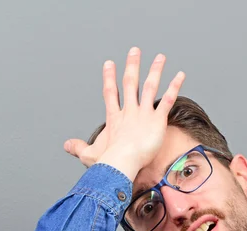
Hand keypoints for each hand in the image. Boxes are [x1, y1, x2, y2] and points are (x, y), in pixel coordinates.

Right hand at [63, 47, 185, 178]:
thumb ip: (78, 148)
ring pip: (150, 86)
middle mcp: (129, 112)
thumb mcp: (89, 154)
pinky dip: (174, 87)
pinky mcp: (156, 120)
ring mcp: (143, 114)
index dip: (109, 78)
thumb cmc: (106, 162)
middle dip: (133, 66)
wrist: (121, 162)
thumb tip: (66, 146)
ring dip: (155, 70)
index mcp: (115, 119)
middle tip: (135, 52)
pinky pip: (167, 100)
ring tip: (160, 57)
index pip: (110, 94)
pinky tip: (180, 76)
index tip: (109, 64)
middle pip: (130, 83)